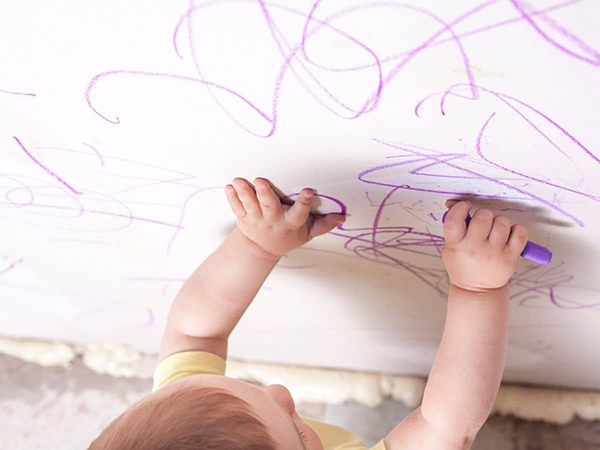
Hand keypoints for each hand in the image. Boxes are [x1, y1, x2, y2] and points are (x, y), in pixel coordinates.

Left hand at [224, 177, 345, 258]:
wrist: (262, 250)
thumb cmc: (288, 236)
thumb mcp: (308, 233)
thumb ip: (324, 224)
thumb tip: (344, 217)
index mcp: (291, 223)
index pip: (300, 213)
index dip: (303, 203)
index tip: (307, 191)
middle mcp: (273, 220)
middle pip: (269, 207)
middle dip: (264, 194)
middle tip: (260, 181)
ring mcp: (257, 219)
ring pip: (250, 205)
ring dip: (244, 193)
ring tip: (239, 181)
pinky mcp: (244, 217)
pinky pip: (236, 207)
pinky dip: (232, 198)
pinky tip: (229, 187)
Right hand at [442, 200, 527, 291]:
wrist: (477, 290)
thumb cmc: (463, 264)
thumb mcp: (451, 247)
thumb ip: (454, 226)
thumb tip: (454, 203)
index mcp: (456, 245)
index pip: (455, 220)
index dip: (460, 208)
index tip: (465, 206)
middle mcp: (475, 249)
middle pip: (483, 217)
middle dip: (483, 215)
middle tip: (482, 223)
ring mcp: (494, 253)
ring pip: (502, 222)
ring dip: (498, 222)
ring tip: (494, 231)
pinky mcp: (511, 257)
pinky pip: (519, 233)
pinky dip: (516, 230)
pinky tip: (508, 235)